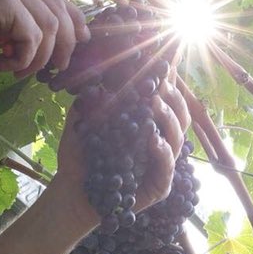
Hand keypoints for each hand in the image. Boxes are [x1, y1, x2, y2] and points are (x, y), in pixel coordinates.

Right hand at [0, 0, 89, 77]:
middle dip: (66, 44)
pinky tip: (2, 66)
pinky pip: (33, 37)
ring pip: (50, 28)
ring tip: (19, 72)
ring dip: (39, 58)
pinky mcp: (5, 2)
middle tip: (58, 68)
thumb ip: (13, 25)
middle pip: (59, 11)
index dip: (74, 19)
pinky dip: (24, 58)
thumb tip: (42, 43)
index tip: (81, 40)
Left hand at [50, 78, 190, 231]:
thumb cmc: (81, 155)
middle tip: (160, 83)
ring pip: (178, 138)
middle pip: (181, 116)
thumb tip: (103, 69)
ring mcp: (162, 165)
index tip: (165, 62)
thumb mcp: (83, 120)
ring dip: (169, 118)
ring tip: (154, 104)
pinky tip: (153, 139)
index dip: (169, 81)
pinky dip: (163, 152)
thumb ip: (93, 96)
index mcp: (148, 124)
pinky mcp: (158, 187)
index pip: (166, 99)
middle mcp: (160, 142)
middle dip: (173, 97)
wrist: (70, 191)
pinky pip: (167, 169)